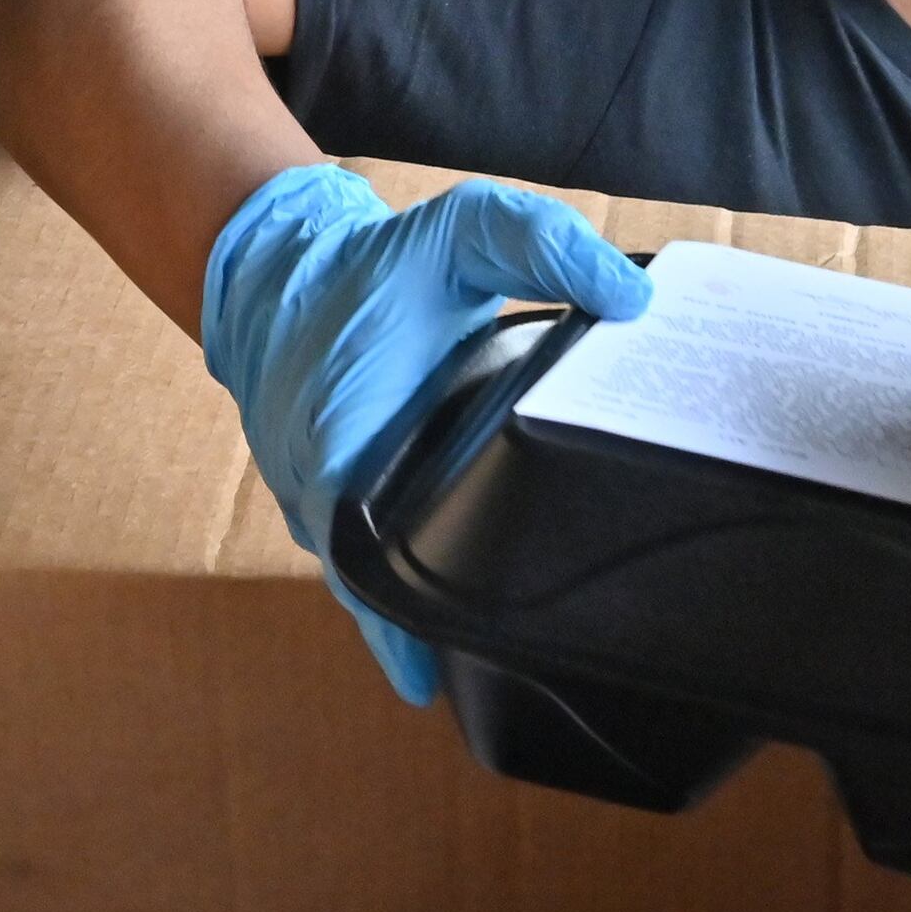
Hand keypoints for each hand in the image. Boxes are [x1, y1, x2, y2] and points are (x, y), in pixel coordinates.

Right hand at [202, 166, 655, 700]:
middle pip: (375, 591)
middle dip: (429, 636)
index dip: (404, 614)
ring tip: (500, 674)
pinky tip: (458, 649)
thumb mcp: (462, 233)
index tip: (442, 666)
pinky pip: (368, 568)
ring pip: (371, 588)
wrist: (277, 270)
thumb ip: (544, 249)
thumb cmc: (374, 262)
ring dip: (418, 627)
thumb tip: (632, 300)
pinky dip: (404, 603)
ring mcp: (320, 507)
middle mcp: (323, 488)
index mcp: (345, 433)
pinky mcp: (331, 507)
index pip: (370, 548)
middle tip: (510, 679)